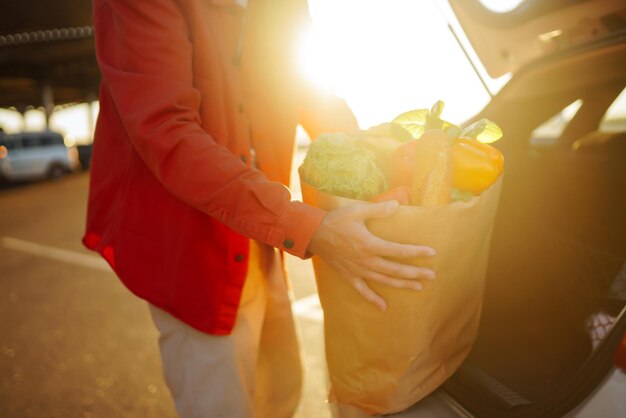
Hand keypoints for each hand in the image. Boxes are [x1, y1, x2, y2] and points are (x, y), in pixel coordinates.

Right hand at [307, 200, 435, 310]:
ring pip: (384, 280)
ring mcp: (357, 270)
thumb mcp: (357, 210)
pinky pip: (362, 290)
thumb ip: (377, 209)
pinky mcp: (349, 275)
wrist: (312, 234)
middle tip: (432, 275)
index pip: (398, 251)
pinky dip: (373, 299)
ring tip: (418, 287)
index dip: (416, 252)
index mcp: (369, 244)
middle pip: (395, 269)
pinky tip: (384, 307)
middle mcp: (366, 260)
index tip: (431, 253)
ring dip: (402, 285)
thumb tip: (396, 205)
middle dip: (415, 272)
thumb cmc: (336, 220)